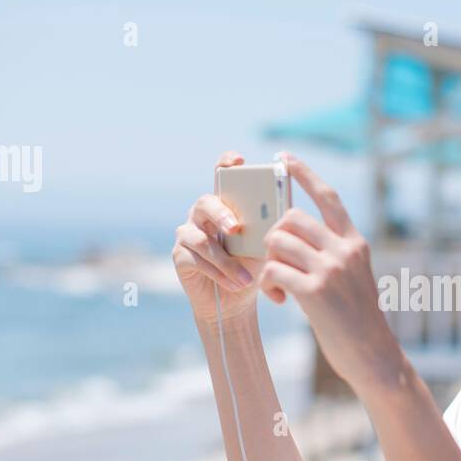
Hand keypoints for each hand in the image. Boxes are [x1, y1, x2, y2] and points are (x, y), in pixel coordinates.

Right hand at [172, 151, 263, 324]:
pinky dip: (219, 273)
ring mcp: (187, 232)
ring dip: (227, 261)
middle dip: (221, 214)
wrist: (236, 300)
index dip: (227, 163)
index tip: (238, 160)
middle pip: (206, 202)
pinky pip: (197, 260)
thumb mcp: (263, 246)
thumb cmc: (251, 267)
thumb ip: (267, 228)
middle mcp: (202, 213)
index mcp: (225, 203)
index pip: (222, 175)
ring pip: (202, 239)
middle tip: (236, 229)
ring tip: (246, 279)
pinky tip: (235, 284)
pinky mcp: (179, 255)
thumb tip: (281, 216)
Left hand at [260, 152, 403, 391]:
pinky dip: (268, 284)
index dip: (305, 174)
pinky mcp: (315, 292)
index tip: (284, 158)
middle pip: (292, 218)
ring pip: (279, 242)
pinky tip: (279, 299)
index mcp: (356, 243)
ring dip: (269, 263)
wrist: (374, 357)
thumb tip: (297, 239)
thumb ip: (334, 256)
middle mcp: (345, 250)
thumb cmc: (359, 322)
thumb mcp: (355, 279)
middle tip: (276, 262)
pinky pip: (273, 271)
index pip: (329, 198)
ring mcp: (331, 269)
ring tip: (277, 286)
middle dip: (275, 237)